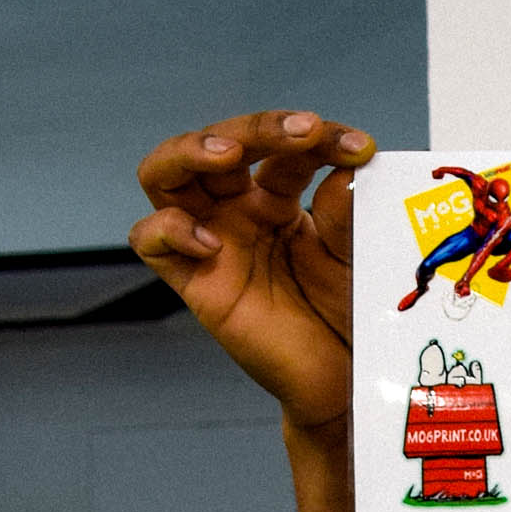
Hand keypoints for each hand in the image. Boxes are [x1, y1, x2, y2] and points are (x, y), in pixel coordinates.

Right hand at [132, 111, 373, 438]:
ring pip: (166, 174)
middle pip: (219, 144)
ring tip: (230, 153)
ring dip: (190, 150)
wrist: (341, 382)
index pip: (284, 148)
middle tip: (305, 130)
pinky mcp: (194, 282)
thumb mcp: (353, 257)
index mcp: (275, 195)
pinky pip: (151, 241)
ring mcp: (209, 240)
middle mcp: (234, 210)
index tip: (359, 146)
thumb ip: (346, 215)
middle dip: (259, 128)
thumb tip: (345, 170)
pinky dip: (169, 230)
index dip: (319, 138)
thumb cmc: (347, 315)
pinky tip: (210, 242)